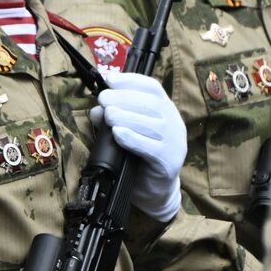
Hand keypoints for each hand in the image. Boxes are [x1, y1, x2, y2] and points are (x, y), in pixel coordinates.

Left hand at [89, 72, 185, 221]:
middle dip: (124, 97)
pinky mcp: (169, 161)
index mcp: (165, 110)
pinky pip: (151, 147)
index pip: (152, 87)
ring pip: (152, 124)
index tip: (109, 78)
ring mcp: (174, 143)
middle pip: (152, 103)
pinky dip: (133, 138)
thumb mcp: (124, 134)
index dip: (131, 80)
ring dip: (127, 116)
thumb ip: (112, 120)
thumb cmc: (139, 158)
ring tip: (109, 115)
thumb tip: (96, 109)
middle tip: (103, 98)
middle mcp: (173, 123)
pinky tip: (118, 134)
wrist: (155, 191)